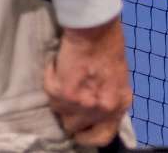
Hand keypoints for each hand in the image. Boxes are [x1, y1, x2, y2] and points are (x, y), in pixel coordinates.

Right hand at [45, 17, 132, 146]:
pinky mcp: (64, 94)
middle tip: (71, 92)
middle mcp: (102, 109)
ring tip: (68, 74)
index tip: (79, 129)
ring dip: (59, 95)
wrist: (96, 28)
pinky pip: (49, 91)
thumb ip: (105, 99)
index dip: (86, 135)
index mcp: (118, 104)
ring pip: (58, 111)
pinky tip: (61, 64)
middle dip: (69, 111)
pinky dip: (51, 77)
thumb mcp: (115, 79)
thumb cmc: (108, 47)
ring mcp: (83, 103)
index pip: (102, 138)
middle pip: (73, 126)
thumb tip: (91, 114)